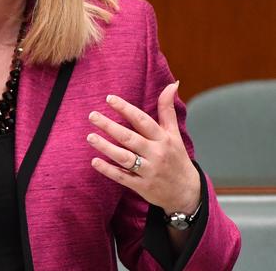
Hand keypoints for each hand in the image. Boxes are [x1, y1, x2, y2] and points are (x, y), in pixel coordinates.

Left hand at [87, 81, 200, 213]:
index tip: (109, 98)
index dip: (125, 109)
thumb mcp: (174, 134)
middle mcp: (156, 153)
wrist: (187, 193)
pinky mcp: (142, 186)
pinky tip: (94, 161)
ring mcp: (148, 171)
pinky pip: (123, 177)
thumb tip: (173, 84)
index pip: (142, 121)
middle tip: (92, 115)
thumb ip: (168, 110)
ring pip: (124, 157)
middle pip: (129, 138)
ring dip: (106, 147)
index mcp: (163, 139)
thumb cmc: (177, 158)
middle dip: (110, 126)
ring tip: (90, 136)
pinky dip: (108, 170)